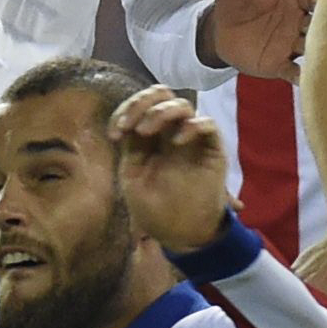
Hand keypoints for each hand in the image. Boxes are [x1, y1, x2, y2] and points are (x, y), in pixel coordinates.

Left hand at [108, 85, 232, 251]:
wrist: (179, 234)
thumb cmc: (155, 208)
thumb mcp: (133, 176)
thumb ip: (132, 147)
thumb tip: (127, 123)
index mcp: (150, 135)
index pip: (140, 105)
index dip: (125, 110)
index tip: (114, 134)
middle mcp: (171, 131)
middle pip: (161, 94)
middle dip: (141, 102)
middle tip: (129, 125)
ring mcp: (192, 138)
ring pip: (182, 104)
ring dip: (160, 112)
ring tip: (145, 132)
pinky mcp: (212, 148)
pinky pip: (207, 124)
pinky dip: (192, 126)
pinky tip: (177, 141)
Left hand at [197, 0, 312, 78]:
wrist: (217, 26)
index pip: (318, 0)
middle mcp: (299, 22)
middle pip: (322, 27)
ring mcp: (290, 45)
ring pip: (314, 50)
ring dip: (322, 54)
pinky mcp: (278, 64)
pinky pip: (295, 73)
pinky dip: (304, 77)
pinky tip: (309, 80)